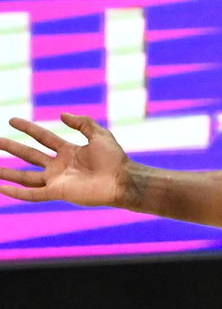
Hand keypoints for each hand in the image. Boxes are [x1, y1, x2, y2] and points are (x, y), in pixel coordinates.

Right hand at [0, 114, 130, 206]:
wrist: (122, 180)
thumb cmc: (115, 159)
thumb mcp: (99, 134)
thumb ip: (82, 122)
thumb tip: (61, 115)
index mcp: (68, 152)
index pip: (42, 137)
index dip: (27, 128)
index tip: (11, 120)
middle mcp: (60, 166)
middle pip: (29, 154)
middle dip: (11, 147)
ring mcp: (57, 180)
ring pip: (25, 176)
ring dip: (7, 172)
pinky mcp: (58, 192)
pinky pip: (33, 194)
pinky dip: (16, 193)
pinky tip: (1, 189)